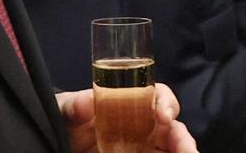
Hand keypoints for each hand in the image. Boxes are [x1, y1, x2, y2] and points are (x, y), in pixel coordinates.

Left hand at [58, 84, 198, 152]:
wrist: (58, 141)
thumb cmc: (66, 120)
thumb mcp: (65, 109)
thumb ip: (74, 104)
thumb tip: (86, 102)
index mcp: (129, 104)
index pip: (158, 97)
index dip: (166, 103)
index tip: (163, 115)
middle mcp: (141, 127)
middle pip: (172, 129)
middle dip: (182, 138)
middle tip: (187, 151)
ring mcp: (141, 149)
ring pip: (171, 150)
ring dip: (182, 152)